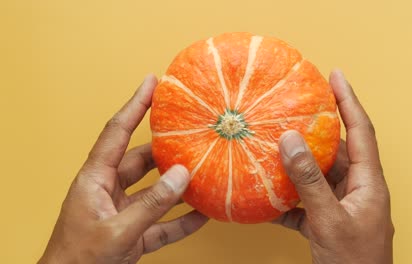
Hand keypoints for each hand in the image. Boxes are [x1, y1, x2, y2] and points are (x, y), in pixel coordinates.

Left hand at [39, 75, 207, 263]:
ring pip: (157, 190)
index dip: (135, 105)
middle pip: (143, 160)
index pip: (117, 132)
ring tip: (204, 172)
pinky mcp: (134, 232)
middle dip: (168, 148)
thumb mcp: (117, 230)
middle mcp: (110, 189)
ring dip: (179, 186)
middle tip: (191, 132)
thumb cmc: (78, 259)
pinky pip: (163, 222)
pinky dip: (182, 219)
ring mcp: (123, 211)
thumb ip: (151, 204)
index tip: (152, 83)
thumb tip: (182, 176)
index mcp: (96, 179)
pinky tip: (203, 215)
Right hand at [274, 70, 393, 263]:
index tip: (335, 75)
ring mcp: (341, 205)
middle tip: (297, 105)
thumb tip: (290, 140)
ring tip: (275, 142)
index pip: (360, 131)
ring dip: (297, 162)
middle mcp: (356, 189)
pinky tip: (268, 192)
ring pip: (317, 174)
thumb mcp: (329, 220)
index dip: (348, 100)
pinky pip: (305, 199)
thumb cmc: (354, 263)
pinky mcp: (326, 220)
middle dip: (316, 127)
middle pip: (336, 149)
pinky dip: (287, 195)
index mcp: (368, 183)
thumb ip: (309, 181)